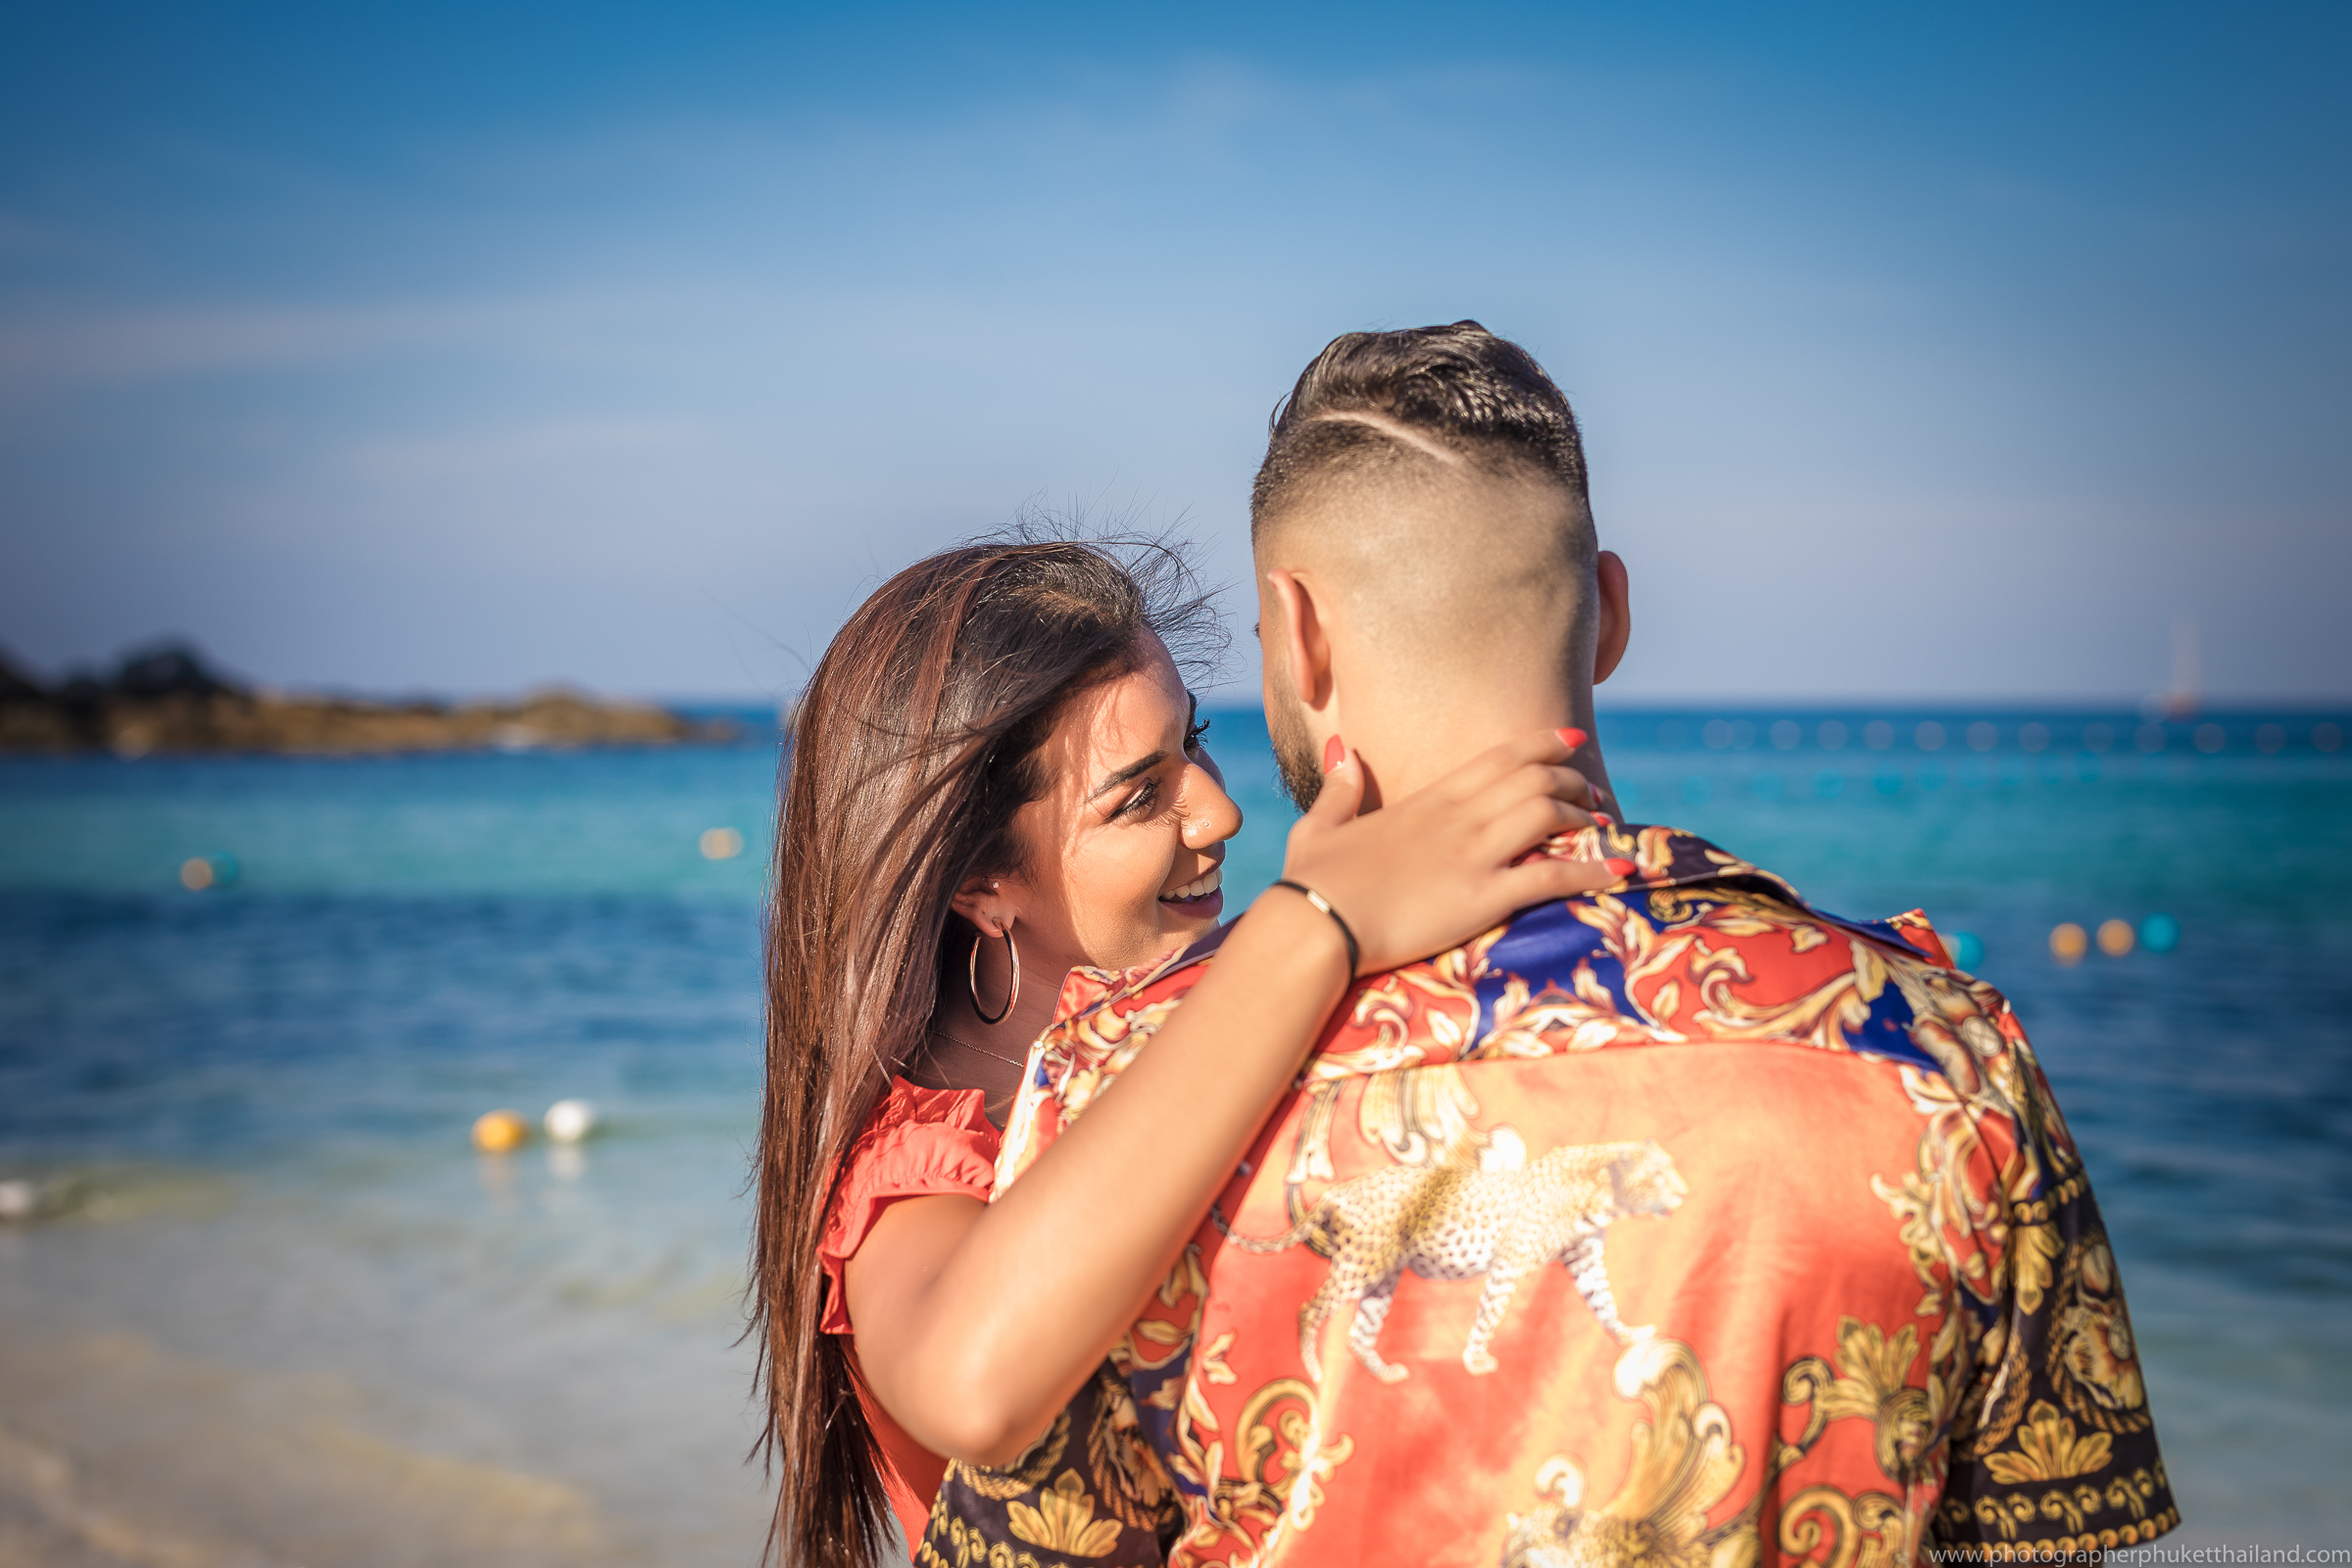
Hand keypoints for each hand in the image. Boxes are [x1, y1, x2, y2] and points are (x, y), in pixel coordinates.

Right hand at [1273, 728, 1625, 975]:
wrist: (1317, 924)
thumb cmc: (1313, 882)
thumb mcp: (1320, 825)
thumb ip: (1340, 787)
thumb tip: (1344, 751)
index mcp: (1428, 799)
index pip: (1499, 758)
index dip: (1541, 744)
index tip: (1570, 739)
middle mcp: (1459, 818)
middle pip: (1534, 780)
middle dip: (1572, 781)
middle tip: (1590, 793)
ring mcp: (1474, 855)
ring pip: (1549, 815)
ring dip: (1584, 816)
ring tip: (1604, 825)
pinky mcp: (1484, 897)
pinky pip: (1553, 876)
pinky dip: (1593, 871)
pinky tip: (1621, 871)